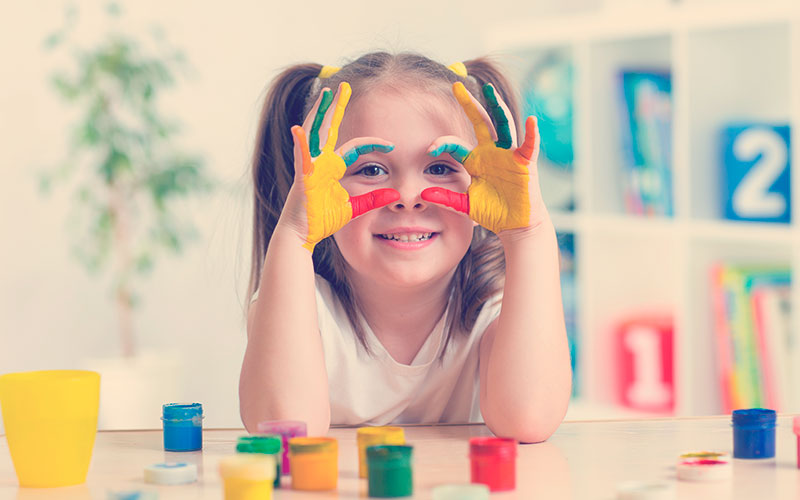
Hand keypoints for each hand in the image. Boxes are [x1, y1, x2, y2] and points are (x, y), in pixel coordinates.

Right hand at [289, 82, 399, 250]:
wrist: (301, 233)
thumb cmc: (322, 221)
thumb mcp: (355, 209)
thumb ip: (373, 200)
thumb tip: (394, 195)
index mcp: (332, 167)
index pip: (355, 146)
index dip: (374, 143)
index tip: (392, 144)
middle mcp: (320, 161)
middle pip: (329, 128)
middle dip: (336, 106)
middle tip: (343, 85)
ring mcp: (309, 165)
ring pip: (315, 132)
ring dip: (320, 112)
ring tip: (326, 93)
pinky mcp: (302, 176)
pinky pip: (301, 156)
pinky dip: (300, 142)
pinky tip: (298, 127)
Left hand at [421, 82, 543, 234]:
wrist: (515, 224)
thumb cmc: (493, 212)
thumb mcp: (465, 205)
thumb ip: (446, 198)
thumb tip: (423, 195)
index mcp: (475, 160)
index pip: (456, 144)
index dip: (443, 143)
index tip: (430, 148)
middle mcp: (491, 152)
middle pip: (479, 122)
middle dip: (469, 104)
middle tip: (457, 85)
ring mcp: (508, 155)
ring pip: (502, 125)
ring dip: (497, 107)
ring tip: (489, 89)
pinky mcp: (525, 163)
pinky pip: (529, 145)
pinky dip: (532, 133)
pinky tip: (531, 120)